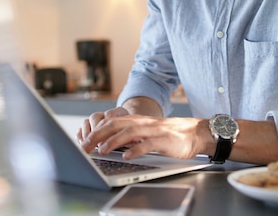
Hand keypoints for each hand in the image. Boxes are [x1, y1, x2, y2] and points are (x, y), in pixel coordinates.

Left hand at [78, 114, 210, 159]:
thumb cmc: (168, 135)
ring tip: (102, 150)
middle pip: (116, 125)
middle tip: (86, 146)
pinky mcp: (164, 140)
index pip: (111, 122)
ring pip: (129, 133)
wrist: (193, 133)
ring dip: (113, 141)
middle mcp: (142, 123)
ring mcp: (153, 131)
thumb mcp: (146, 132)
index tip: (84, 141)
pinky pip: (148, 144)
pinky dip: (136, 149)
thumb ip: (129, 135)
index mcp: (136, 121)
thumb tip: (107, 143)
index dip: (96, 130)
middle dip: (98, 135)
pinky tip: (127, 156)